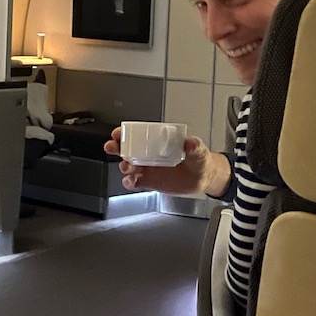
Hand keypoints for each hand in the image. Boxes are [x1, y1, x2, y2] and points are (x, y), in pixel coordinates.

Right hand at [104, 127, 229, 196]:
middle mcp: (149, 154)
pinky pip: (134, 182)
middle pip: (127, 149)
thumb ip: (194, 147)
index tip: (119, 133)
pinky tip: (130, 181)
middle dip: (116, 147)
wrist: (202, 177)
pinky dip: (129, 182)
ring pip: (128, 166)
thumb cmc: (198, 159)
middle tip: (112, 147)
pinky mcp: (149, 182)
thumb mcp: (198, 150)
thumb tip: (190, 142)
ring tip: (126, 167)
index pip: (137, 135)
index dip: (125, 133)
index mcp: (157, 142)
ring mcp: (148, 168)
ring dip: (123, 166)